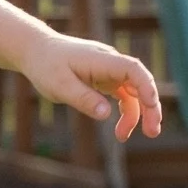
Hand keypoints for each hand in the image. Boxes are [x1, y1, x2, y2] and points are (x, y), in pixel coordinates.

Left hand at [22, 32, 161, 140]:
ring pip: (133, 92)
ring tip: (124, 137)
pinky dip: (125, 111)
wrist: (35, 50)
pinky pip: (123, 95)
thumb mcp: (59, 85)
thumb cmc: (45, 65)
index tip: (151, 106)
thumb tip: (106, 114)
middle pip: (140, 82)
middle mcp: (110, 63)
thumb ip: (83, 98)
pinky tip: (120, 129)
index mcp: (101, 60)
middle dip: (150, 108)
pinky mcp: (105, 78)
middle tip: (152, 132)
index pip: (133, 69)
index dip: (146, 86)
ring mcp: (109, 70)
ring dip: (136, 114)